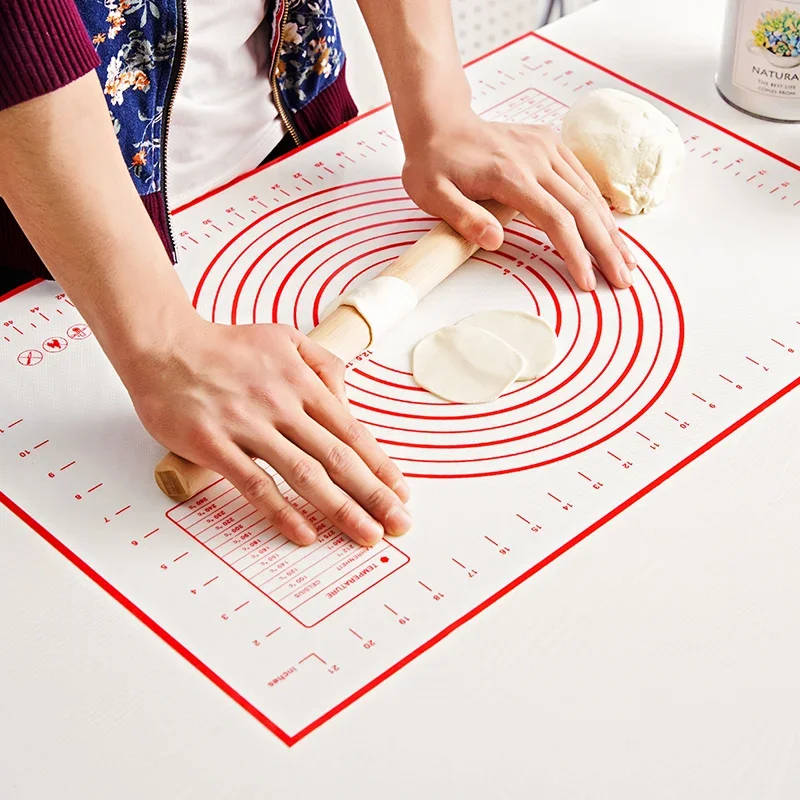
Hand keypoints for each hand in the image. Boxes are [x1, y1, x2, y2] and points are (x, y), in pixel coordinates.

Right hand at [123, 313, 411, 546]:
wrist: (164, 344)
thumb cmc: (226, 346)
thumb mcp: (285, 338)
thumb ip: (322, 365)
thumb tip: (346, 401)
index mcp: (301, 383)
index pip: (351, 431)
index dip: (379, 465)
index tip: (400, 492)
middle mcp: (282, 405)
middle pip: (337, 457)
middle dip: (374, 494)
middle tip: (399, 525)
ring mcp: (248, 425)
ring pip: (304, 473)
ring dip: (340, 508)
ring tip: (366, 535)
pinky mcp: (214, 443)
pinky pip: (254, 482)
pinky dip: (281, 510)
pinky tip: (304, 533)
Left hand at [401, 113, 637, 291]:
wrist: (439, 121)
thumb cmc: (433, 161)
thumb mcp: (431, 193)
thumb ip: (463, 218)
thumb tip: (495, 241)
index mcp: (511, 176)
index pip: (555, 220)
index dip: (575, 253)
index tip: (587, 281)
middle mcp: (536, 159)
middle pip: (583, 209)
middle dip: (606, 248)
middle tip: (623, 281)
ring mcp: (547, 149)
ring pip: (589, 194)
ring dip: (610, 230)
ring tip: (626, 262)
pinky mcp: (550, 145)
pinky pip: (582, 179)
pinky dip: (600, 207)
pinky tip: (611, 230)